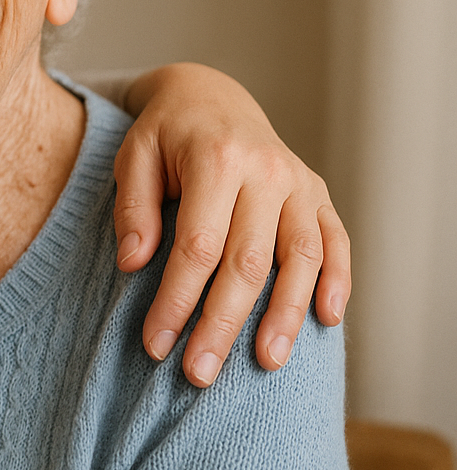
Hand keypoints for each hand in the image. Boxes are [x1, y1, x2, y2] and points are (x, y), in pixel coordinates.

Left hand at [111, 63, 351, 386]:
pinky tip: (326, 321)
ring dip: (284, 315)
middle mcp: (267, 170)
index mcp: (216, 159)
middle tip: (199, 373)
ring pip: (301, 259)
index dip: (176, 300)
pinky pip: (336, 242)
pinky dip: (337, 282)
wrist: (210, 96)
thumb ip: (134, 209)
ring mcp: (300, 182)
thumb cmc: (164, 135)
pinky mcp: (319, 193)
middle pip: (248, 262)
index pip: (198, 246)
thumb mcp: (133, 158)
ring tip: (264, 364)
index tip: (154, 344)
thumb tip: (134, 264)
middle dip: (222, 323)